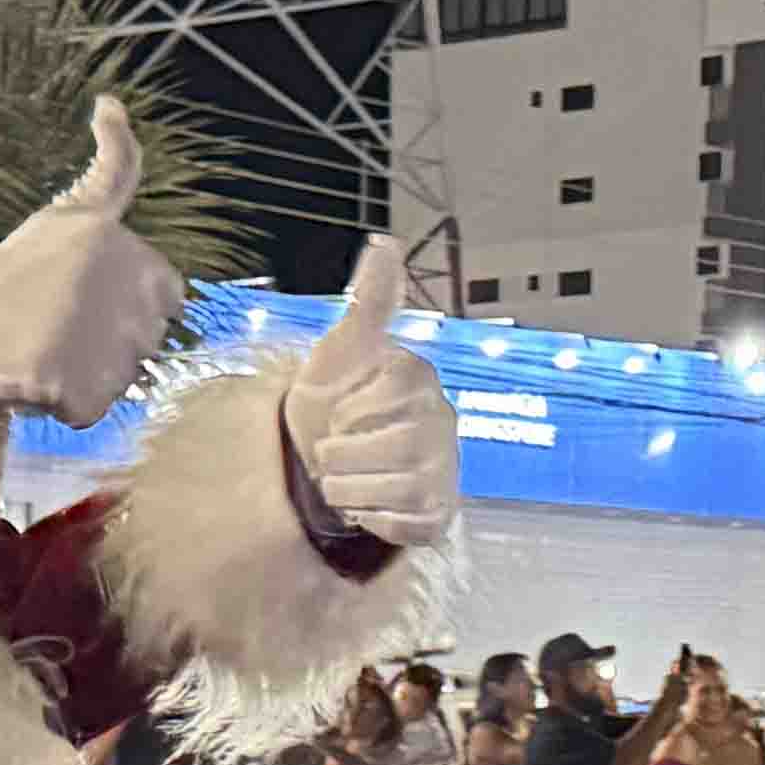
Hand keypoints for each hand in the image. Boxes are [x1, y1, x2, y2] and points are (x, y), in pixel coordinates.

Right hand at [0, 96, 184, 428]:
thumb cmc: (14, 272)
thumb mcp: (71, 212)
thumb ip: (114, 165)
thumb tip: (112, 101)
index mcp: (124, 248)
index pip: (168, 294)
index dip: (126, 301)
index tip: (79, 294)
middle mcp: (121, 295)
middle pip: (149, 338)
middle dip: (111, 338)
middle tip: (57, 325)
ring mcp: (104, 345)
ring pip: (125, 375)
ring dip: (91, 371)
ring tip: (44, 349)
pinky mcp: (83, 392)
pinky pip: (93, 407)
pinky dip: (66, 404)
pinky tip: (34, 378)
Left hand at [275, 234, 453, 554]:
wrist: (320, 463)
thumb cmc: (335, 400)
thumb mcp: (344, 346)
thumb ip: (371, 300)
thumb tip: (386, 241)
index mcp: (422, 381)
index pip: (392, 392)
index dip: (351, 408)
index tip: (337, 412)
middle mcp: (443, 424)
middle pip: (395, 446)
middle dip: (344, 454)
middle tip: (329, 453)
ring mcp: (444, 471)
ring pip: (395, 487)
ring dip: (349, 487)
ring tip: (337, 479)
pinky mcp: (436, 514)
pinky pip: (402, 523)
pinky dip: (369, 517)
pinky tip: (360, 505)